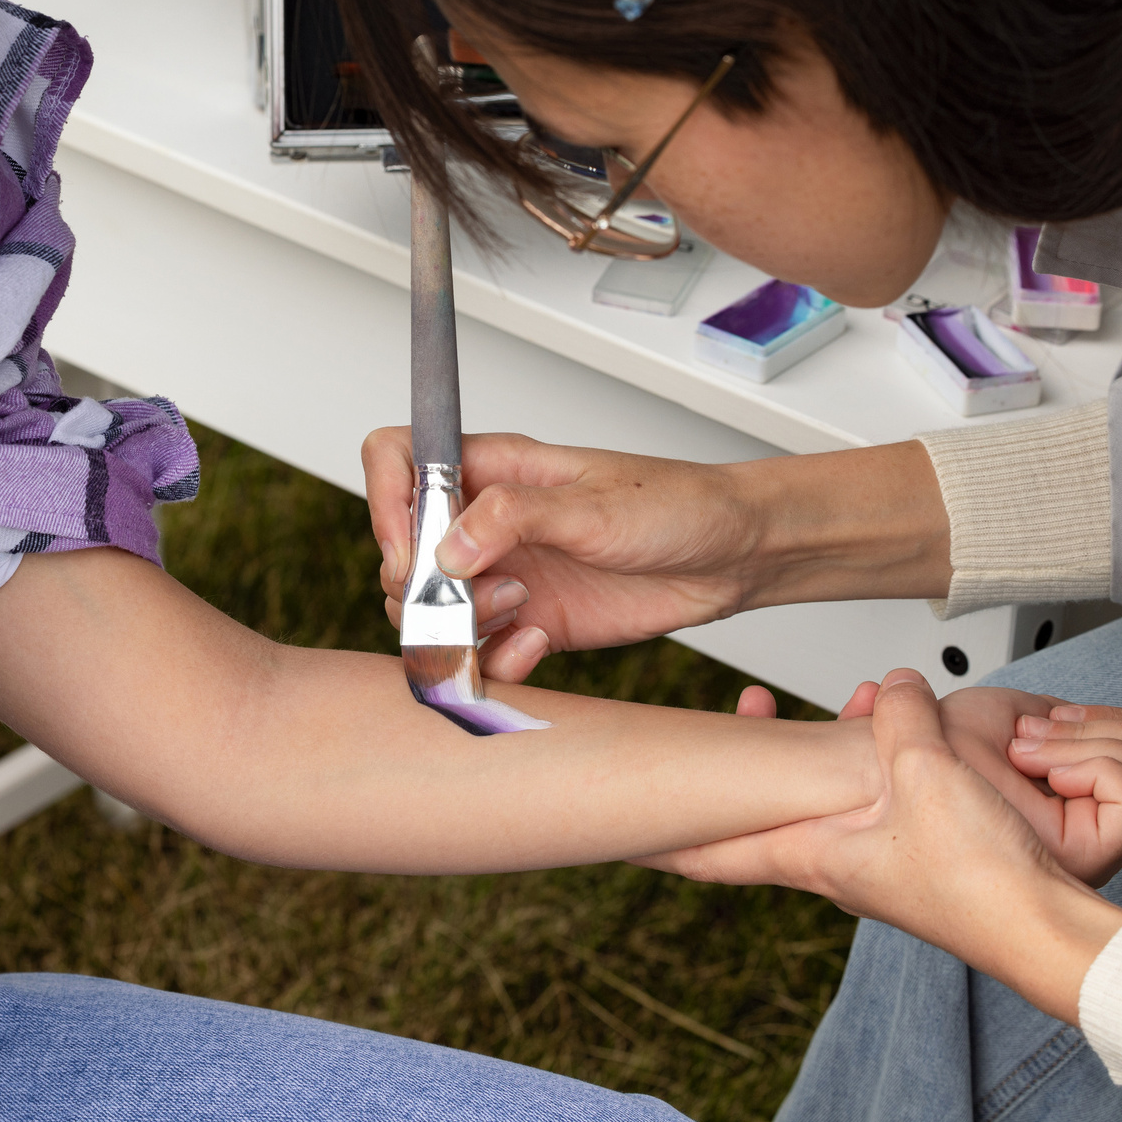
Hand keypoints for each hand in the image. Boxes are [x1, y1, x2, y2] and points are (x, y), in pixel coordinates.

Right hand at [364, 428, 951, 682]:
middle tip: (479, 595)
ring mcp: (504, 573)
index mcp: (494, 468)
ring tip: (524, 612)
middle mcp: (487, 520)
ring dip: (460, 626)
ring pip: (429, 610)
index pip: (399, 460)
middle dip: (425, 587)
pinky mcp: (529, 622)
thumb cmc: (678, 505)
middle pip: (401, 551)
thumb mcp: (598, 504)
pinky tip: (539, 646)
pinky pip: (479, 653)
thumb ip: (517, 518)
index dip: (387, 503)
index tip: (414, 551)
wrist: (735, 556)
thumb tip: (446, 544)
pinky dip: (496, 661)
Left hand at [687, 677, 1121, 886]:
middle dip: (759, 749)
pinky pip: (876, 793)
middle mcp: (836, 863)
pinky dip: (879, 757)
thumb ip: (901, 716)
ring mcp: (875, 859)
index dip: (669, 837)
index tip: (629, 827)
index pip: (718, 850)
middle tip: (752, 707)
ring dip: (831, 744)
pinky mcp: (917, 853)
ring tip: (860, 698)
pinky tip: (909, 731)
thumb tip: (896, 684)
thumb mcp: (925, 773)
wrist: (1040, 926)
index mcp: (815, 855)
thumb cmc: (979, 879)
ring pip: (826, 793)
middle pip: (768, 806)